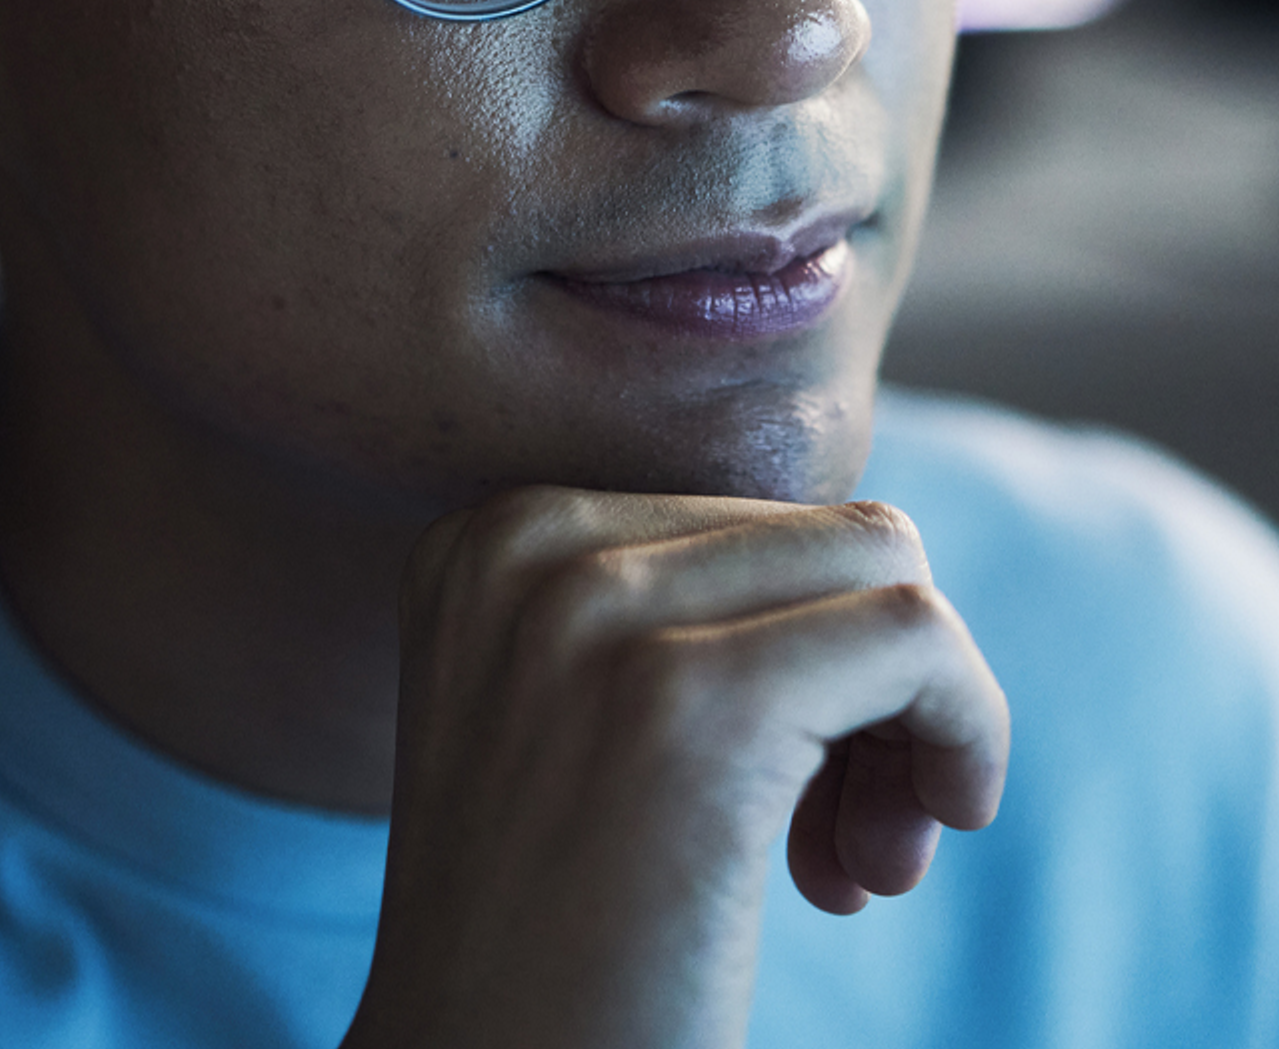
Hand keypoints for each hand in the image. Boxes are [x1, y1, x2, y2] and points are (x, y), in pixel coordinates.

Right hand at [344, 488, 1007, 1048]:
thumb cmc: (550, 941)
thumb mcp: (566, 719)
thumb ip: (672, 607)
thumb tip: (887, 549)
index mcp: (492, 538)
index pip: (745, 514)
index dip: (806, 650)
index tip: (795, 793)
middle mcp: (527, 545)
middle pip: (822, 536)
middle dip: (871, 686)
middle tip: (846, 846)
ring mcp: (598, 615)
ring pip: (882, 566)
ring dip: (917, 717)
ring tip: (859, 863)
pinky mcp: (695, 708)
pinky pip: (917, 635)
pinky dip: (964, 731)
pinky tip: (888, 864)